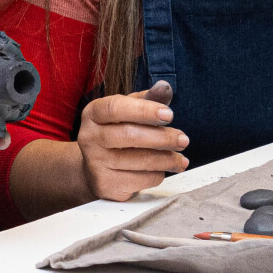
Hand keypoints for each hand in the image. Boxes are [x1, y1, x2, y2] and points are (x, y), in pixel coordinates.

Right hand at [74, 80, 189, 201]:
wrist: (95, 169)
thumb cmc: (117, 133)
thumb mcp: (128, 111)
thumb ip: (147, 99)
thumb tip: (164, 87)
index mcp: (93, 113)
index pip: (116, 108)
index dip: (144, 110)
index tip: (169, 115)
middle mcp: (89, 137)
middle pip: (129, 136)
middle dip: (162, 138)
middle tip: (183, 140)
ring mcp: (95, 163)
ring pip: (139, 161)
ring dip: (167, 159)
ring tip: (180, 158)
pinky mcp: (106, 185)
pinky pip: (141, 179)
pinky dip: (157, 174)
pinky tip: (162, 169)